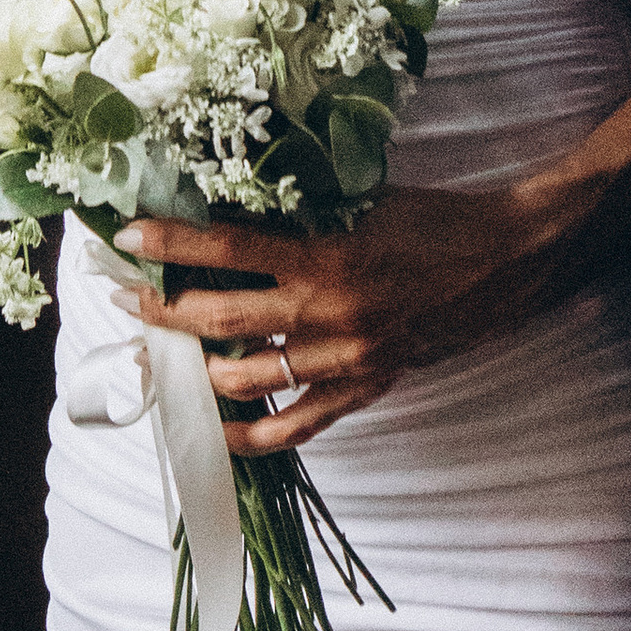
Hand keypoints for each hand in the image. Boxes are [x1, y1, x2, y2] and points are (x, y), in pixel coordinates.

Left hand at [112, 180, 588, 458]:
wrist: (508, 259)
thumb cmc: (437, 218)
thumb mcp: (365, 197)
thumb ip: (303, 210)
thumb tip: (234, 205)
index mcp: (328, 255)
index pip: (229, 248)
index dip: (172, 243)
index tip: (128, 235)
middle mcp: (329, 313)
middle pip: (223, 319)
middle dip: (164, 310)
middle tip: (122, 298)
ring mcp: (347, 358)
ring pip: (251, 377)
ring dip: (198, 370)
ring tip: (163, 355)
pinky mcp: (367, 385)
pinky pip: (301, 423)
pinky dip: (256, 433)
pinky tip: (220, 432)